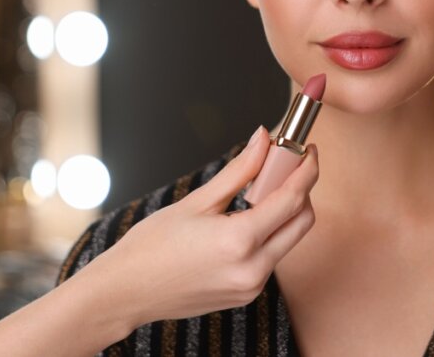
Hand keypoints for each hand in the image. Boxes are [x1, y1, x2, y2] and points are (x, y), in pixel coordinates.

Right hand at [91, 127, 318, 329]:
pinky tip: (246, 219)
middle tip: (286, 165)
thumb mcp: (197, 202)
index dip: (306, 169)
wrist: (125, 293)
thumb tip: (263, 139)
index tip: (308, 150)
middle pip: (302, 221)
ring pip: (290, 239)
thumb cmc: (151, 246)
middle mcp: (252, 269)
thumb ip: (239, 170)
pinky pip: (272, 257)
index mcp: (239, 241)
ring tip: (258, 190)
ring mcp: (252, 286)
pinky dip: (269, 233)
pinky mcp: (247, 295)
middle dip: (301, 189)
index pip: (293, 198)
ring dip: (285, 211)